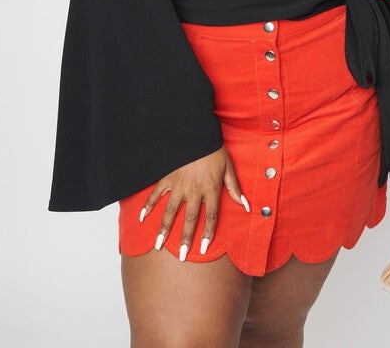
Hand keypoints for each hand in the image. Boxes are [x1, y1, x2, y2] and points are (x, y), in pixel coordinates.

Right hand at [140, 146, 248, 260]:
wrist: (197, 133)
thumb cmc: (214, 150)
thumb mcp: (228, 167)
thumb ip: (235, 188)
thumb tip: (246, 206)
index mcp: (211, 188)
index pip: (211, 216)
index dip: (208, 233)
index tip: (203, 249)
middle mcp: (194, 190)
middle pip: (190, 219)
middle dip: (185, 239)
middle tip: (181, 256)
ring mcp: (179, 184)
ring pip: (170, 211)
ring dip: (164, 228)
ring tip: (158, 245)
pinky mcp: (168, 177)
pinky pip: (157, 193)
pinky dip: (149, 205)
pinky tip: (143, 218)